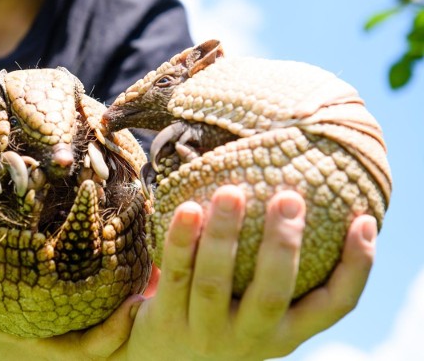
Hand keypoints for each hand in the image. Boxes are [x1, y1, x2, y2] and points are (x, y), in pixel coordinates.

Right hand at [0, 254, 141, 360]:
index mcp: (43, 349)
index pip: (89, 351)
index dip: (115, 333)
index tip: (134, 303)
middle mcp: (62, 343)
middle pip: (113, 339)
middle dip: (136, 315)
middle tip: (158, 275)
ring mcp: (66, 333)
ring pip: (109, 323)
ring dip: (132, 298)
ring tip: (155, 262)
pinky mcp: (66, 320)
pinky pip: (99, 312)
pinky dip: (119, 295)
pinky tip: (135, 260)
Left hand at [120, 185, 376, 360]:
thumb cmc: (219, 322)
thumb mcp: (253, 314)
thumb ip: (272, 275)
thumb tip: (295, 203)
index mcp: (283, 334)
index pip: (332, 306)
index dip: (356, 267)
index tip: (363, 221)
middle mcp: (249, 339)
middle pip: (272, 293)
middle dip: (283, 244)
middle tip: (289, 197)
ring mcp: (205, 333)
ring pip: (214, 282)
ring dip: (223, 235)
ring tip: (231, 192)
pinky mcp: (166, 322)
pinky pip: (175, 275)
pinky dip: (180, 241)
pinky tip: (188, 208)